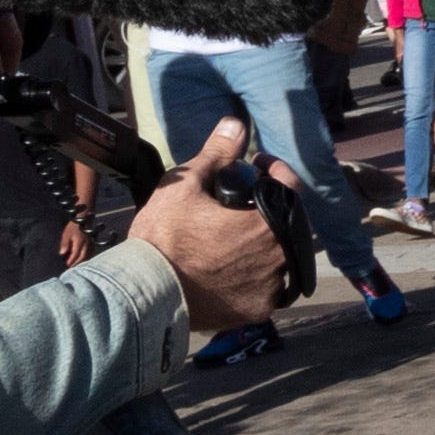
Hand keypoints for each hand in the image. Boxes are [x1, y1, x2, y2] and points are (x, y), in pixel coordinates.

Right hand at [133, 124, 285, 335]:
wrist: (144, 292)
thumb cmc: (162, 235)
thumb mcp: (185, 184)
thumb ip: (217, 153)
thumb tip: (235, 124)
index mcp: (268, 225)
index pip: (290, 186)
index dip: (274, 170)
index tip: (256, 167)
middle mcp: (279, 258)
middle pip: (287, 222)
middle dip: (268, 207)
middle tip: (242, 202)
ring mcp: (270, 288)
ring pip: (278, 255)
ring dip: (263, 241)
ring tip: (232, 233)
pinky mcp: (256, 310)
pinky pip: (266, 286)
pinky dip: (255, 273)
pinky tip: (231, 264)